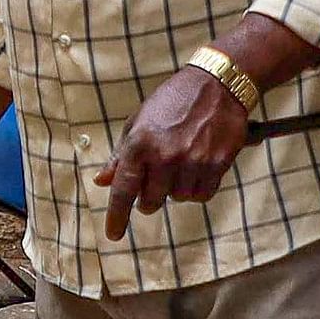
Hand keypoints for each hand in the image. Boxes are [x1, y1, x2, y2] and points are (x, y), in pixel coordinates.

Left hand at [99, 67, 249, 225]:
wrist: (217, 84)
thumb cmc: (173, 101)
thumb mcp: (138, 122)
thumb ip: (120, 155)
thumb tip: (102, 181)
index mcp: (139, 144)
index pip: (123, 189)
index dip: (116, 216)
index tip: (114, 234)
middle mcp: (164, 156)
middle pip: (150, 202)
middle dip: (149, 198)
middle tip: (157, 178)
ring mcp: (191, 162)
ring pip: (178, 199)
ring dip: (176, 189)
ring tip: (182, 163)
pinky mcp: (216, 165)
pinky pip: (202, 195)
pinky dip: (198, 188)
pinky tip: (198, 168)